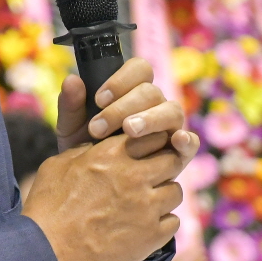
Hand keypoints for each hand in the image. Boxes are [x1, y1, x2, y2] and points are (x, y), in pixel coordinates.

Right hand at [22, 132, 192, 260]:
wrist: (48, 252)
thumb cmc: (47, 208)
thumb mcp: (58, 166)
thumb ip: (83, 153)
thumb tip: (93, 149)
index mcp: (112, 154)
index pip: (153, 136)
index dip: (150, 145)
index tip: (143, 155)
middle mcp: (135, 176)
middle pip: (172, 161)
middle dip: (164, 168)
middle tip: (150, 179)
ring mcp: (147, 206)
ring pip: (176, 192)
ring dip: (164, 197)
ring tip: (146, 206)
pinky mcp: (151, 236)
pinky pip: (173, 223)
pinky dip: (162, 225)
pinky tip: (145, 228)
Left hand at [55, 59, 193, 159]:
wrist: (93, 190)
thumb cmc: (86, 152)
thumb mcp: (73, 130)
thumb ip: (71, 106)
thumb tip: (72, 80)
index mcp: (132, 93)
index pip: (139, 70)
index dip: (122, 79)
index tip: (99, 99)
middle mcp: (154, 106)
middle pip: (152, 91)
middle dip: (125, 106)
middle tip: (99, 127)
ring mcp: (169, 127)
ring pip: (172, 110)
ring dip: (150, 118)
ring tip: (129, 131)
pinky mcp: (180, 152)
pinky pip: (190, 141)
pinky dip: (186, 139)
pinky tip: (174, 141)